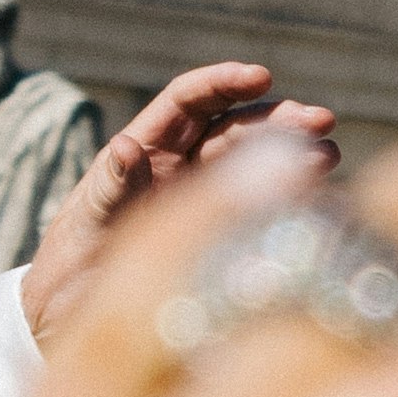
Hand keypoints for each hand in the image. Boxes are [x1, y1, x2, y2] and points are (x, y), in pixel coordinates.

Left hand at [20, 63, 340, 343]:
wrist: (73, 319)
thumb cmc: (70, 264)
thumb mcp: (87, 223)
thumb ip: (111, 188)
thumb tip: (127, 146)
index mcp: (144, 150)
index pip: (188, 102)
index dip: (223, 82)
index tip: (261, 77)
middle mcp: (181, 167)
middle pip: (236, 129)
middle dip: (278, 120)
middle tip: (321, 123)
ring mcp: (206, 200)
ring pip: (257, 165)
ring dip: (294, 156)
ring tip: (327, 158)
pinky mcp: (224, 236)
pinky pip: (262, 209)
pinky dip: (291, 199)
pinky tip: (321, 199)